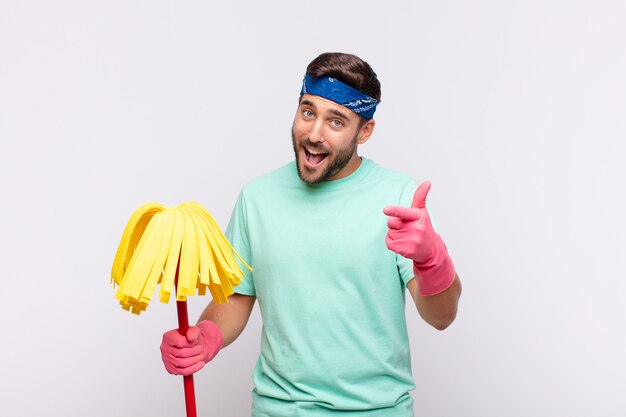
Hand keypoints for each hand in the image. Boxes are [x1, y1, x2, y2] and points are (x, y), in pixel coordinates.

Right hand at [160, 320, 222, 375]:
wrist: (190, 346)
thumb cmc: (190, 337)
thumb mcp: (194, 330)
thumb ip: (193, 331)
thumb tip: (191, 338)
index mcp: (168, 337)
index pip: (181, 342)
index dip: (191, 343)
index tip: (195, 341)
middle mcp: (165, 348)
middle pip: (183, 353)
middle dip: (196, 351)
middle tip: (200, 348)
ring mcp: (167, 360)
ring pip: (184, 363)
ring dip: (196, 359)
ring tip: (200, 355)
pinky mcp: (171, 369)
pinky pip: (183, 372)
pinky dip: (194, 368)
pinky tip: (200, 364)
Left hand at [383, 181, 455, 295]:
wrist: (430, 249)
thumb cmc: (423, 226)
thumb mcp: (422, 211)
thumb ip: (420, 196)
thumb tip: (427, 181)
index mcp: (418, 216)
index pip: (403, 212)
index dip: (394, 211)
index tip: (385, 209)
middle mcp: (415, 228)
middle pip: (391, 222)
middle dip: (395, 224)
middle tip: (408, 228)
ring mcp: (411, 240)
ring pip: (389, 233)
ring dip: (395, 235)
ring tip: (407, 237)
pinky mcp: (405, 250)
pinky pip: (388, 243)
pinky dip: (392, 243)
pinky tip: (403, 244)